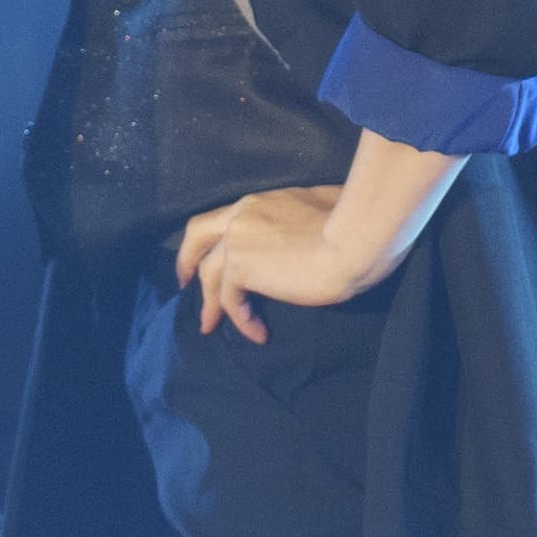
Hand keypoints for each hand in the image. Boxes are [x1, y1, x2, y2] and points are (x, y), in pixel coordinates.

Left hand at [178, 184, 382, 343]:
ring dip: (209, 303)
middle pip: (197, 237)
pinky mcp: (242, 268)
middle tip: (183, 284)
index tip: (206, 255)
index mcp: (258, 203)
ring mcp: (237, 241)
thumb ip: (305, 216)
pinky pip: (231, 300)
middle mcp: (241, 216)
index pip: (221, 218)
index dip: (208, 238)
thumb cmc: (351, 225)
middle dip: (187, 261)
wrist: (354, 240)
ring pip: (210, 275)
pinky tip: (258, 333)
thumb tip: (316, 226)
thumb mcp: (323, 209)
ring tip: (210, 326)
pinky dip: (242, 319)